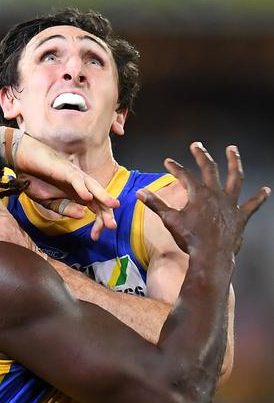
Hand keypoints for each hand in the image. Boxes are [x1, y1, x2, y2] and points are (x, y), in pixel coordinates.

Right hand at [13, 134, 119, 237]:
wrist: (21, 159)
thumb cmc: (34, 178)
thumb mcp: (48, 201)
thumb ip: (63, 209)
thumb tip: (82, 215)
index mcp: (76, 193)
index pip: (94, 208)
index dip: (97, 222)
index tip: (95, 237)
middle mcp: (79, 184)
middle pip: (98, 198)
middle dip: (106, 212)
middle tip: (112, 226)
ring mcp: (73, 175)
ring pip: (92, 186)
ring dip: (102, 196)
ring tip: (112, 206)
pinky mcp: (64, 169)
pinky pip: (75, 179)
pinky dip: (82, 188)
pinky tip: (87, 197)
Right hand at [137, 142, 269, 256]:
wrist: (210, 256)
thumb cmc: (190, 239)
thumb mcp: (170, 220)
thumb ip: (156, 204)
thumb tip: (140, 192)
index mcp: (198, 194)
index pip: (184, 175)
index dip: (175, 167)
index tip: (168, 162)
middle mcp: (216, 194)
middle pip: (210, 169)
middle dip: (201, 155)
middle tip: (196, 145)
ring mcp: (230, 204)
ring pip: (235, 178)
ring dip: (234, 162)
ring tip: (233, 150)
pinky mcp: (240, 216)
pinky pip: (252, 205)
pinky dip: (260, 197)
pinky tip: (266, 190)